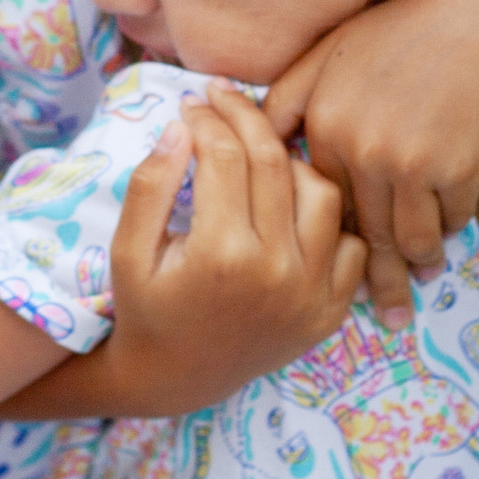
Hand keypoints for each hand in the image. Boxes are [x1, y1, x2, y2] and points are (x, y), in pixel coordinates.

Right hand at [97, 91, 366, 419]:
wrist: (176, 380)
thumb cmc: (146, 310)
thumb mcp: (128, 250)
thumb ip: (152, 185)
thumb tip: (183, 125)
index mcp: (221, 253)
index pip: (225, 154)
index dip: (206, 117)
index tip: (192, 102)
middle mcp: (276, 271)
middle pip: (273, 162)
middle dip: (245, 117)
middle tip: (223, 98)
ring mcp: (311, 293)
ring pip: (321, 192)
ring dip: (291, 162)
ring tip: (259, 154)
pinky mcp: (330, 311)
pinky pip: (350, 244)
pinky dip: (326, 218)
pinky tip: (292, 206)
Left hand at [265, 0, 478, 322]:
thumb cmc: (397, 35)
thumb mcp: (327, 56)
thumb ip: (284, 100)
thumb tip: (238, 131)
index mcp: (325, 127)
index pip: (317, 204)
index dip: (323, 240)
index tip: (319, 276)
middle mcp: (361, 152)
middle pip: (363, 237)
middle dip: (378, 282)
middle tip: (386, 318)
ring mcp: (410, 166)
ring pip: (408, 242)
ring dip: (415, 267)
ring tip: (418, 283)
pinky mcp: (456, 172)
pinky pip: (448, 223)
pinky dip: (447, 233)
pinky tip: (444, 242)